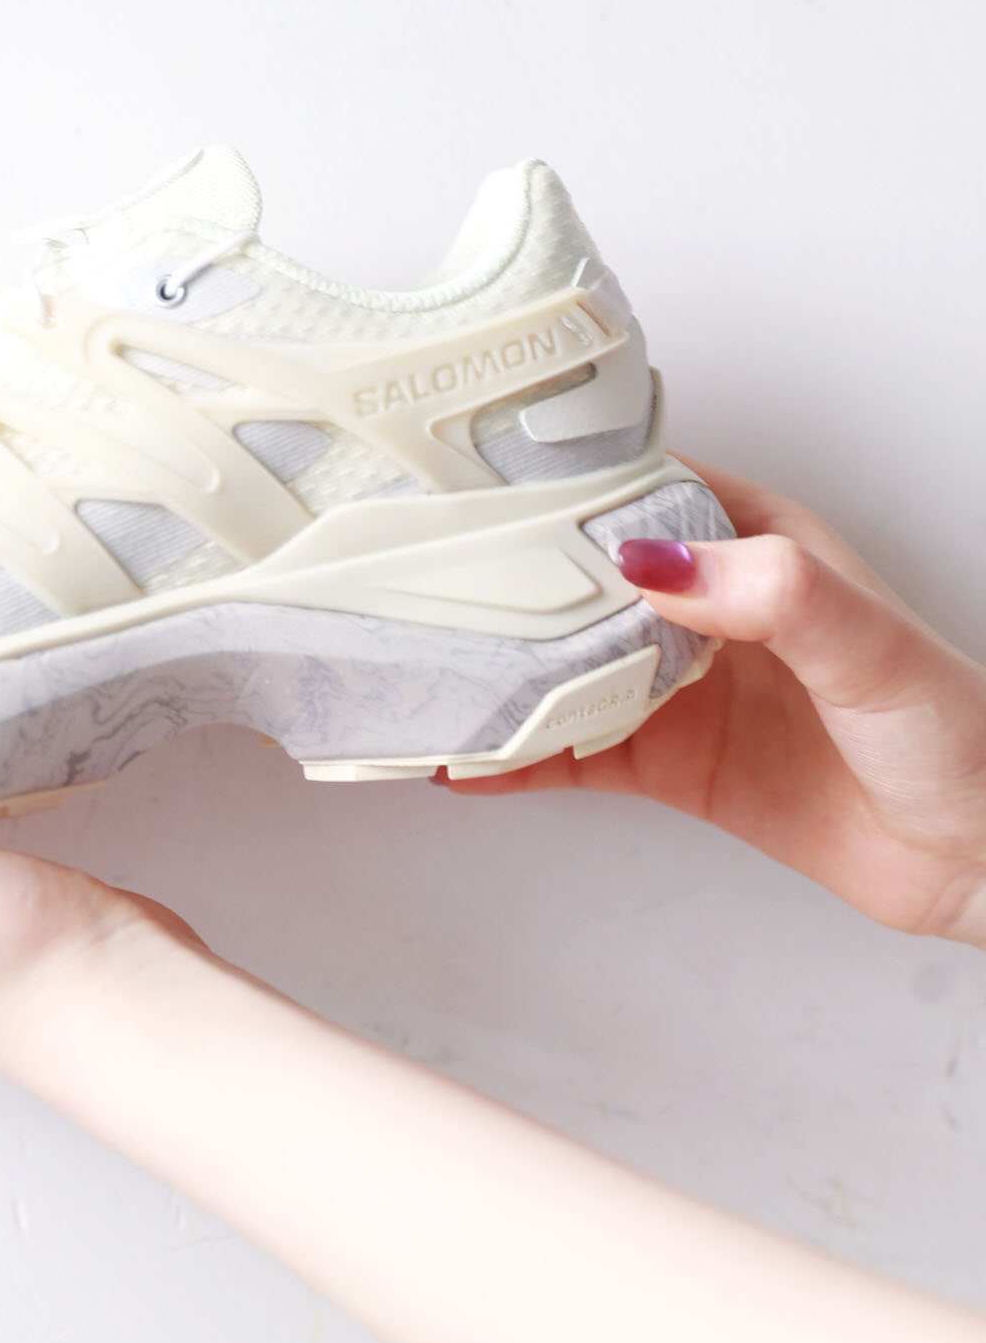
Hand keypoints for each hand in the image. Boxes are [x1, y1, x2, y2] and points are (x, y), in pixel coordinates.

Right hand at [442, 461, 985, 946]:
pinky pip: (578, 754)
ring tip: (421, 670)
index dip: (555, 484)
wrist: (984, 857)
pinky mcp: (676, 763)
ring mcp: (687, 687)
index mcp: (755, 542)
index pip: (636, 489)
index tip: (474, 484)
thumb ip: (770, 593)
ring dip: (499, 672)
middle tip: (414, 582)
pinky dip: (518, 758)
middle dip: (500, 579)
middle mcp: (711, 608)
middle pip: (579, 578)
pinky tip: (465, 761)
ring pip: (566, 666)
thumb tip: (652, 561)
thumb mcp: (868, 646)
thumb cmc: (959, 734)